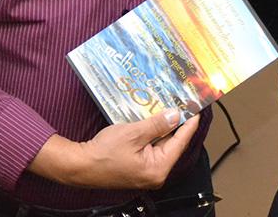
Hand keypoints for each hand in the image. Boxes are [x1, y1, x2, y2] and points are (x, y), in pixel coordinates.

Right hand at [29, 110, 200, 189]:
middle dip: (175, 123)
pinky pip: (151, 148)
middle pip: (172, 143)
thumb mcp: (133, 133)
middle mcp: (156, 173)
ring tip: (167, 108)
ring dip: (162, 128)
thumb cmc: (103, 153)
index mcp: (158, 168)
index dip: (189, 123)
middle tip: (181, 104)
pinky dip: (152, 135)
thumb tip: (175, 116)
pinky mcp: (138, 168)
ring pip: (161, 145)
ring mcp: (147, 172)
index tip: (196, 109)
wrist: (80, 165)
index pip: (181, 142)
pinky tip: (151, 120)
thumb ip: (157, 125)